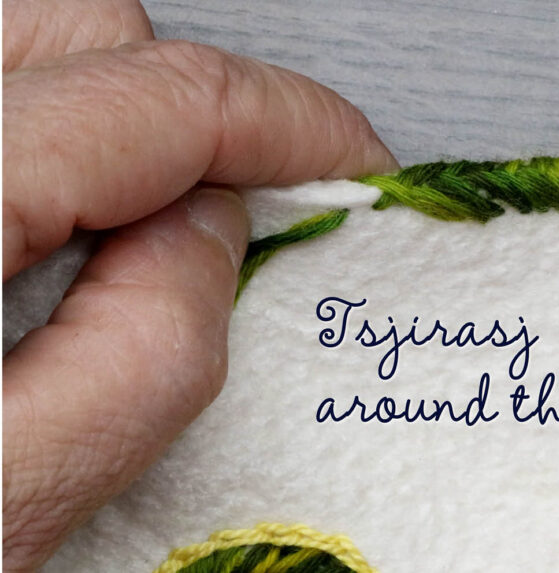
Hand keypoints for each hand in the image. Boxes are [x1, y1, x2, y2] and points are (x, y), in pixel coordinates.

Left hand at [2, 1, 396, 568]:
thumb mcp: (12, 498)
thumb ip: (144, 353)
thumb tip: (215, 234)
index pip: (161, 97)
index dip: (290, 123)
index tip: (354, 165)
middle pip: (84, 30)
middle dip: (193, 104)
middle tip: (248, 203)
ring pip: (30, 45)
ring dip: (118, 108)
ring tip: (150, 217)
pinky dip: (55, 135)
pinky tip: (57, 223)